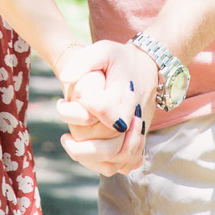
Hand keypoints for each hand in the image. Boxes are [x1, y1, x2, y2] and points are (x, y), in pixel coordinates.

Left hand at [52, 40, 157, 175]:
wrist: (149, 66)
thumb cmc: (121, 58)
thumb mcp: (102, 50)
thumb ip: (83, 62)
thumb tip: (66, 79)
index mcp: (125, 95)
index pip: (103, 110)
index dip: (82, 108)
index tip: (70, 100)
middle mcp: (134, 118)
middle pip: (111, 148)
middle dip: (82, 148)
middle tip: (64, 138)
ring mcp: (138, 131)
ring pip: (118, 161)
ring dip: (92, 160)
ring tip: (73, 146)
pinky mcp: (139, 139)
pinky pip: (126, 163)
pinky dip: (108, 164)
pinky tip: (90, 155)